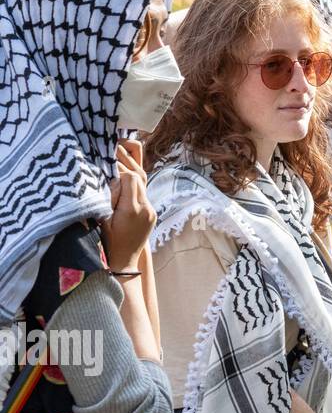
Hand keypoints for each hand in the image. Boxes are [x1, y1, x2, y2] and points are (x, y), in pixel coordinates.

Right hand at [100, 140, 154, 272]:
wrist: (123, 264)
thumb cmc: (106, 244)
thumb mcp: (99, 221)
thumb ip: (103, 198)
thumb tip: (104, 175)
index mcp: (132, 210)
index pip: (131, 177)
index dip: (119, 167)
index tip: (105, 160)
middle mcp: (146, 208)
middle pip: (140, 176)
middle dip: (126, 162)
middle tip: (111, 147)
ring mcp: (151, 210)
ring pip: (144, 182)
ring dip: (131, 169)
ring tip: (117, 154)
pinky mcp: (151, 212)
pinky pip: (144, 191)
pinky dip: (133, 181)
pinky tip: (123, 172)